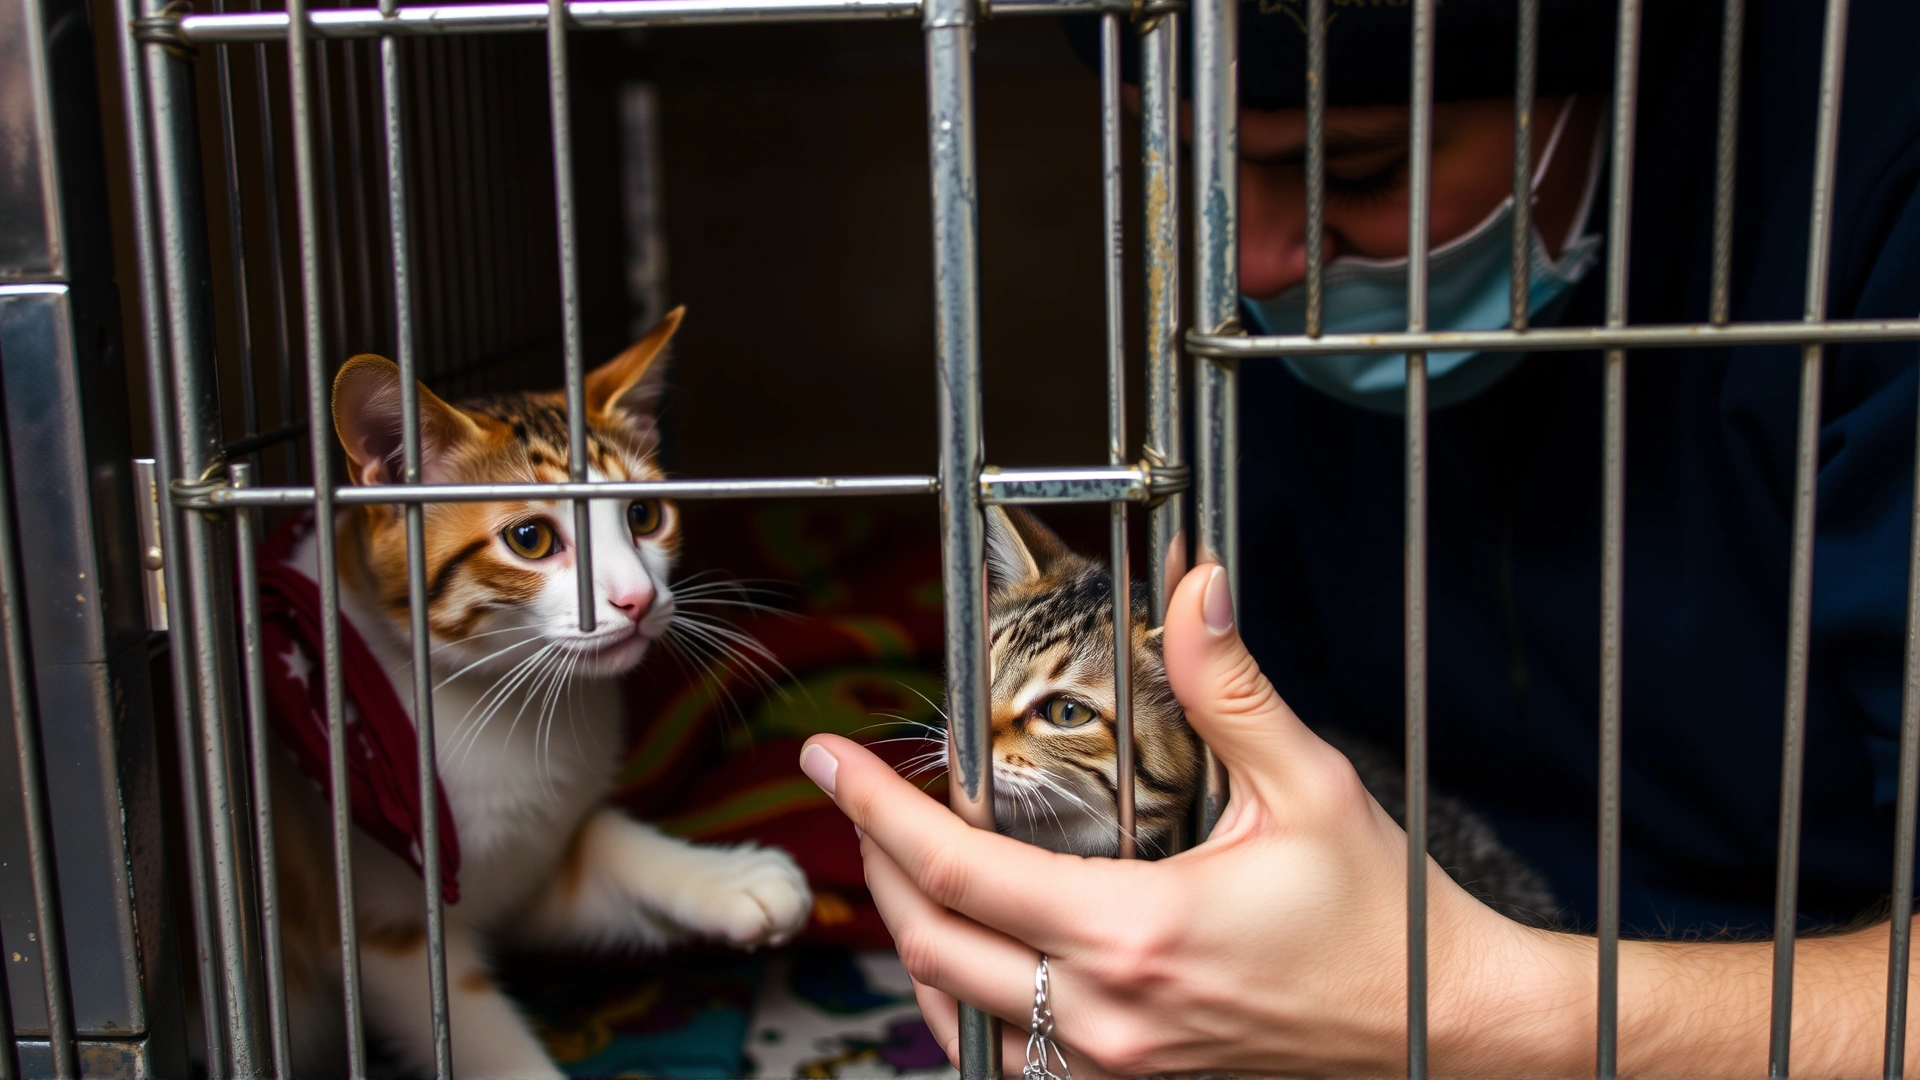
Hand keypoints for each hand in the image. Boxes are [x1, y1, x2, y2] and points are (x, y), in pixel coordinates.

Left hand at [798, 563, 1588, 1075]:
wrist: (1439, 1027)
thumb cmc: (1381, 918)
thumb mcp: (1312, 786)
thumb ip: (1233, 689)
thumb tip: (1196, 590)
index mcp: (1137, 931)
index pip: (958, 869)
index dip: (876, 807)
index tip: (829, 758)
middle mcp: (1109, 1012)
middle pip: (930, 943)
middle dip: (876, 864)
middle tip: (860, 798)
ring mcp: (1116, 1065)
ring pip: (954, 1012)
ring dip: (915, 936)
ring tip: (905, 865)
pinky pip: (1009, 1060)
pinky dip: (966, 1003)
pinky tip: (974, 955)